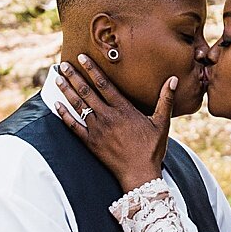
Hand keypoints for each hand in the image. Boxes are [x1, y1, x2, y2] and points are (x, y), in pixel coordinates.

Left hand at [54, 54, 174, 192]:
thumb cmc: (152, 149)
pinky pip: (73, 126)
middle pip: (87, 92)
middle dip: (74, 76)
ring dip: (66, 91)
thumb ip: (166, 99)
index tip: (82, 58)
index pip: (104, 84)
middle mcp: (107, 117)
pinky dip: (64, 115)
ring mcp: (97, 130)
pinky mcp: (90, 142)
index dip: (92, 69)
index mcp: (123, 109)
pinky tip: (56, 104)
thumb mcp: (162, 123)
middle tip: (63, 64)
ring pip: (78, 106)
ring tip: (57, 78)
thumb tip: (174, 79)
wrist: (139, 174)